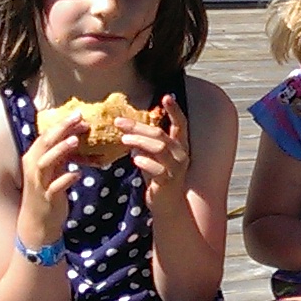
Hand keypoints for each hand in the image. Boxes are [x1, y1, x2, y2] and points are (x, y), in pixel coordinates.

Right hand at [15, 118, 82, 252]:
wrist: (38, 222)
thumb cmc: (48, 192)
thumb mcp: (54, 170)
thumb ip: (63, 154)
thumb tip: (77, 135)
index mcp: (35, 158)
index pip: (47, 136)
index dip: (61, 125)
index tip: (78, 114)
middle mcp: (33, 167)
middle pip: (45, 144)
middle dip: (61, 130)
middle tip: (78, 118)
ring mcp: (39, 183)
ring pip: (45, 162)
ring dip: (60, 150)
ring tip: (76, 141)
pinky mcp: (46, 198)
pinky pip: (54, 187)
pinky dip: (66, 179)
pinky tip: (78, 173)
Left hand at [123, 96, 191, 219]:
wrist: (167, 205)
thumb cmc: (158, 177)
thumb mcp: (153, 156)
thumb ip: (145, 142)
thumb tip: (126, 126)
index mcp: (179, 146)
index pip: (180, 124)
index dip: (174, 110)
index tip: (166, 96)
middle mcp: (181, 155)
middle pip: (160, 135)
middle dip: (139, 126)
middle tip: (119, 122)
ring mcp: (176, 169)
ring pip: (159, 148)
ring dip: (139, 141)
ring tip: (123, 138)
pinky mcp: (168, 182)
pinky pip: (157, 169)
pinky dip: (145, 162)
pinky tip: (135, 159)